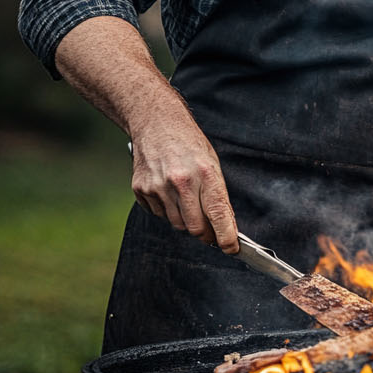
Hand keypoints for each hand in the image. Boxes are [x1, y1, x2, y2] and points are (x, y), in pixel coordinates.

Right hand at [129, 113, 238, 253]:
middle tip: (211, 232)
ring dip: (186, 221)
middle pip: (196, 228)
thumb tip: (227, 226)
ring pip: (177, 224)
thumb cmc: (189, 144)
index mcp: (205, 173)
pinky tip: (168, 192)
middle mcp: (181, 182)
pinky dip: (167, 210)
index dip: (226, 236)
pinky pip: (159, 214)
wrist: (156, 123)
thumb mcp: (212, 164)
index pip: (218, 214)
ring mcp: (158, 187)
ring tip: (187, 200)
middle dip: (206, 234)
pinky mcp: (141, 190)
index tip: (231, 248)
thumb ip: (218, 195)